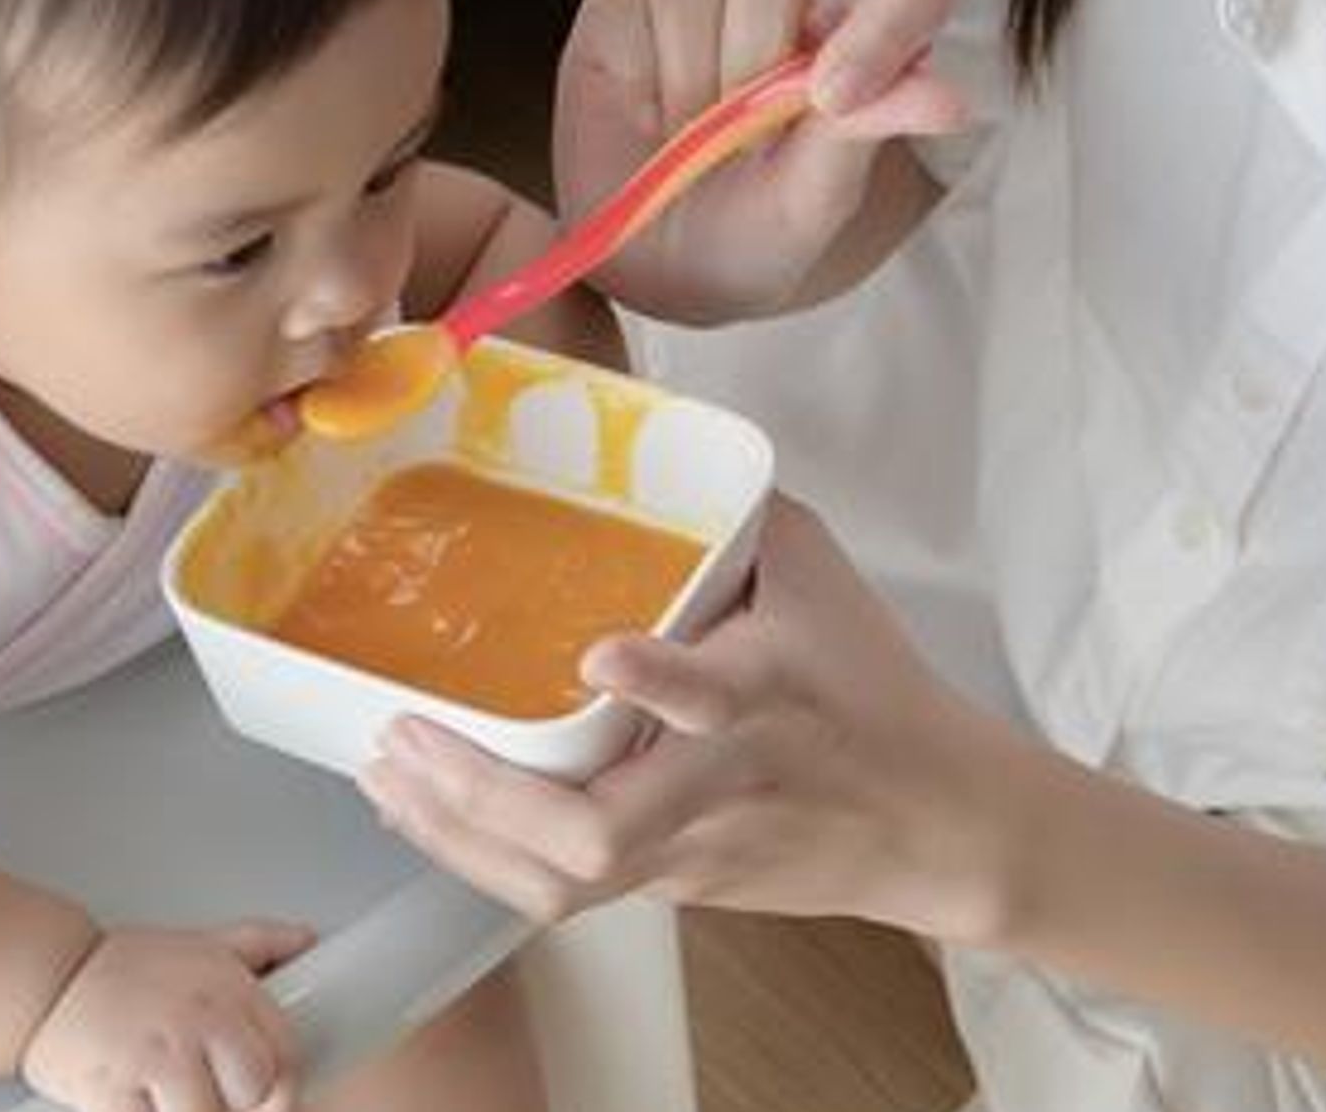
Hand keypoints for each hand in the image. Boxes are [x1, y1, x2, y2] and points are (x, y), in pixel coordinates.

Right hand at [18, 922, 311, 1111]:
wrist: (46, 979)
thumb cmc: (123, 969)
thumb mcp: (198, 944)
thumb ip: (259, 944)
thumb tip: (308, 941)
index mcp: (227, 989)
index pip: (287, 1056)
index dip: (278, 1084)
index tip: (255, 1091)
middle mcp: (198, 1020)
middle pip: (257, 1095)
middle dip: (236, 1106)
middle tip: (207, 1096)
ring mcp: (157, 1057)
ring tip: (167, 1101)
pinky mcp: (116, 1092)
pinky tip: (138, 1104)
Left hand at [358, 497, 1024, 940]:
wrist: (939, 825)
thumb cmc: (872, 685)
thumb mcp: (815, 574)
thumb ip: (729, 515)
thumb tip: (639, 435)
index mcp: (769, 692)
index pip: (716, 696)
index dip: (658, 680)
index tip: (599, 655)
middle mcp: (721, 782)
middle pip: (603, 830)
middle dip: (491, 798)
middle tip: (407, 739)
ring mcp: (692, 848)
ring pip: (565, 881)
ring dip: (460, 835)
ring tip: (386, 776)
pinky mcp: (673, 887)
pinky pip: (561, 890)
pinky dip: (478, 855)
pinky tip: (417, 810)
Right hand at [554, 0, 965, 323]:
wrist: (656, 271)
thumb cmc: (754, 233)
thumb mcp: (816, 197)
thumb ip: (867, 129)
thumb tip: (946, 99)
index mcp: (855, 36)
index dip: (881, 22)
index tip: (837, 97)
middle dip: (751, 40)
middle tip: (737, 129)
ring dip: (685, 64)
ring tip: (683, 132)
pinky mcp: (621, 7)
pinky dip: (629, 63)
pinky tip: (640, 113)